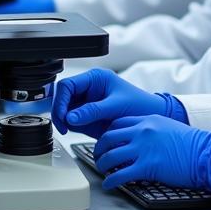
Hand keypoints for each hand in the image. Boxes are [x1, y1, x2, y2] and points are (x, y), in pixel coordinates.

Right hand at [51, 69, 172, 138]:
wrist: (151, 118)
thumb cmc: (140, 104)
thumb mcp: (117, 105)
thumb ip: (93, 110)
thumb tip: (71, 117)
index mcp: (95, 78)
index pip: (68, 85)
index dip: (61, 100)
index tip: (63, 115)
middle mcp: (88, 89)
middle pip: (62, 98)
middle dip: (59, 111)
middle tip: (63, 125)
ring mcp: (87, 104)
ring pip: (64, 110)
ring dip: (62, 120)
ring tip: (67, 129)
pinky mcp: (87, 117)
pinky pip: (71, 121)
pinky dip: (68, 127)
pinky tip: (72, 131)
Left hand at [93, 115, 210, 191]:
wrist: (205, 154)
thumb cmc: (192, 143)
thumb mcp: (169, 127)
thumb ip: (152, 129)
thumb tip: (139, 139)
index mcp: (148, 119)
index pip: (118, 123)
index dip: (108, 133)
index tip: (106, 141)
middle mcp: (142, 131)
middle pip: (109, 137)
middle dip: (99, 148)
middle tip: (98, 155)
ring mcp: (143, 148)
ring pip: (111, 156)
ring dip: (102, 164)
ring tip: (102, 170)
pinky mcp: (146, 167)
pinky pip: (120, 175)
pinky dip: (111, 181)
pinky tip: (109, 185)